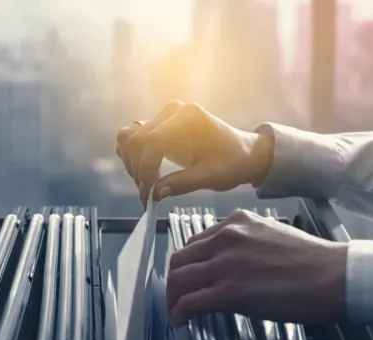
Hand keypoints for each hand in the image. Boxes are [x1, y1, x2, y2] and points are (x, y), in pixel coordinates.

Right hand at [115, 100, 273, 206]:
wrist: (243, 153)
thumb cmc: (232, 163)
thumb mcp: (211, 177)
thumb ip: (182, 184)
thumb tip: (155, 194)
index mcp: (189, 117)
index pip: (153, 142)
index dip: (146, 171)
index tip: (148, 195)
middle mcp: (173, 111)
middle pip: (136, 140)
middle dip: (137, 171)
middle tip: (148, 195)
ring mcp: (164, 116)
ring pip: (129, 137)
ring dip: (132, 164)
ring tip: (147, 185)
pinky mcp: (158, 125)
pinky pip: (132, 137)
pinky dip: (132, 157)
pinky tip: (145, 174)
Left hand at [166, 210, 347, 325]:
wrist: (334, 276)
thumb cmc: (312, 261)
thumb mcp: (271, 236)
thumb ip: (246, 243)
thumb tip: (231, 263)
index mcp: (236, 223)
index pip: (196, 242)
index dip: (188, 263)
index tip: (190, 276)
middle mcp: (226, 238)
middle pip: (181, 259)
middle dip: (175, 280)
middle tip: (177, 296)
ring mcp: (226, 264)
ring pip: (179, 279)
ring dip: (173, 298)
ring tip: (176, 310)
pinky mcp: (230, 292)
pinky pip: (190, 303)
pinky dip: (179, 313)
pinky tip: (181, 321)